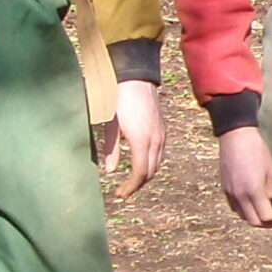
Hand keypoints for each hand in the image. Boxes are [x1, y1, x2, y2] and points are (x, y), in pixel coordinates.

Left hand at [98, 80, 165, 199]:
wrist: (136, 77)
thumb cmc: (117, 98)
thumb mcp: (109, 124)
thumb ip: (111, 149)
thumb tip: (110, 171)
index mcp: (141, 141)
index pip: (141, 174)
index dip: (131, 187)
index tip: (120, 194)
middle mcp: (155, 140)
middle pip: (151, 172)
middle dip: (137, 185)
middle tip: (123, 191)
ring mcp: (161, 134)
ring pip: (157, 163)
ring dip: (146, 175)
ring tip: (131, 180)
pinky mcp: (162, 129)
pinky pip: (160, 153)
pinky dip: (151, 163)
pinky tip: (140, 163)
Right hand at [217, 125, 271, 225]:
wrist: (236, 137)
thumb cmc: (257, 150)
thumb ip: (271, 190)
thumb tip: (269, 202)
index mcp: (253, 191)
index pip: (266, 217)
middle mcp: (240, 196)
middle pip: (253, 222)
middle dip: (267, 223)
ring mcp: (230, 193)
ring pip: (243, 216)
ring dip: (255, 217)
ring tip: (265, 208)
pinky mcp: (225, 189)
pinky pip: (235, 207)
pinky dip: (245, 210)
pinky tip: (252, 201)